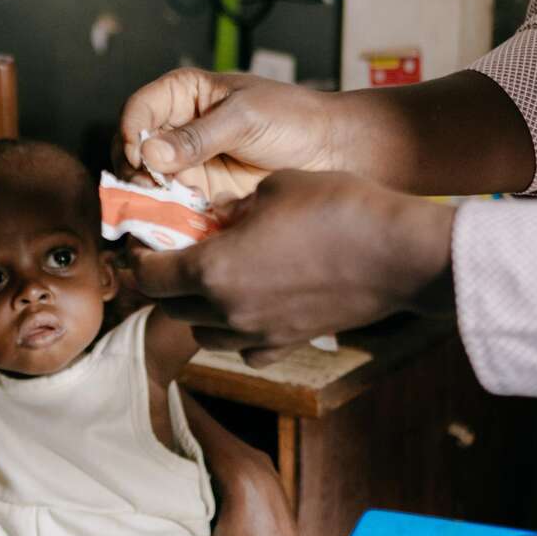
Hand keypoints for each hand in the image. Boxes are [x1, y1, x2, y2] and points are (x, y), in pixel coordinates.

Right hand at [117, 69, 337, 203]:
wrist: (333, 153)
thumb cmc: (294, 119)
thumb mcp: (244, 119)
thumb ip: (197, 137)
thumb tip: (149, 154)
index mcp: (184, 94)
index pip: (138, 110)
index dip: (130, 133)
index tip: (137, 158)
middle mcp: (178, 128)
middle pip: (132, 149)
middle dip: (133, 171)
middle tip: (148, 189)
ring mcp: (187, 164)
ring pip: (146, 182)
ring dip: (148, 197)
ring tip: (163, 208)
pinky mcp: (200, 194)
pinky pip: (170, 206)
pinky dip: (167, 216)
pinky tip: (177, 222)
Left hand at [131, 169, 456, 352]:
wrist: (400, 253)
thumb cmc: (336, 208)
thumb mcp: (272, 187)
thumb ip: (232, 207)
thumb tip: (217, 217)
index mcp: (212, 270)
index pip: (149, 277)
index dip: (137, 259)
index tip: (138, 243)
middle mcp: (228, 312)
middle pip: (168, 308)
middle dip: (161, 282)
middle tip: (168, 255)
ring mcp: (260, 334)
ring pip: (202, 333)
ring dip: (194, 308)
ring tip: (207, 277)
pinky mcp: (290, 343)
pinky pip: (244, 348)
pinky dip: (235, 331)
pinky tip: (248, 305)